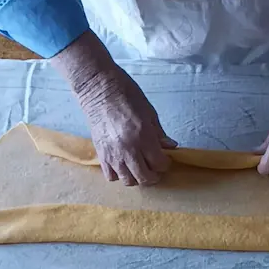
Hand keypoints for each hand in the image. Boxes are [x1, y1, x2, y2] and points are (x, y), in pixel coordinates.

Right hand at [77, 65, 175, 185]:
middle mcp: (128, 149)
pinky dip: (119, 175)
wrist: (98, 88)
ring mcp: (113, 154)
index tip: (165, 159)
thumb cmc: (126, 95)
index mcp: (143, 137)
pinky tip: (123, 167)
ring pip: (128, 180)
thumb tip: (170, 146)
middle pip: (144, 177)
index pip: (159, 164)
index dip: (165, 164)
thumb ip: (160, 133)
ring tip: (140, 169)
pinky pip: (111, 176)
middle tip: (156, 169)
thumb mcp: (149, 112)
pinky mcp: (101, 154)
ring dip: (137, 178)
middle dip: (154, 176)